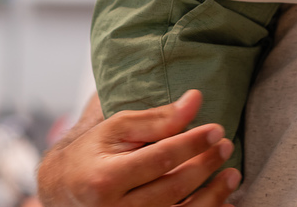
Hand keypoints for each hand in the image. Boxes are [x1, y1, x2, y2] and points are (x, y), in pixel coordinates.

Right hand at [36, 91, 238, 206]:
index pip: (160, 159)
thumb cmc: (93, 153)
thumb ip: (158, 118)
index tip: (217, 129)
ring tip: (233, 175)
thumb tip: (196, 100)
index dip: (192, 143)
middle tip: (226, 146)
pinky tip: (226, 204)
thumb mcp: (117, 128)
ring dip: (213, 196)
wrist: (64, 190)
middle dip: (205, 166)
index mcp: (106, 178)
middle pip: (173, 188)